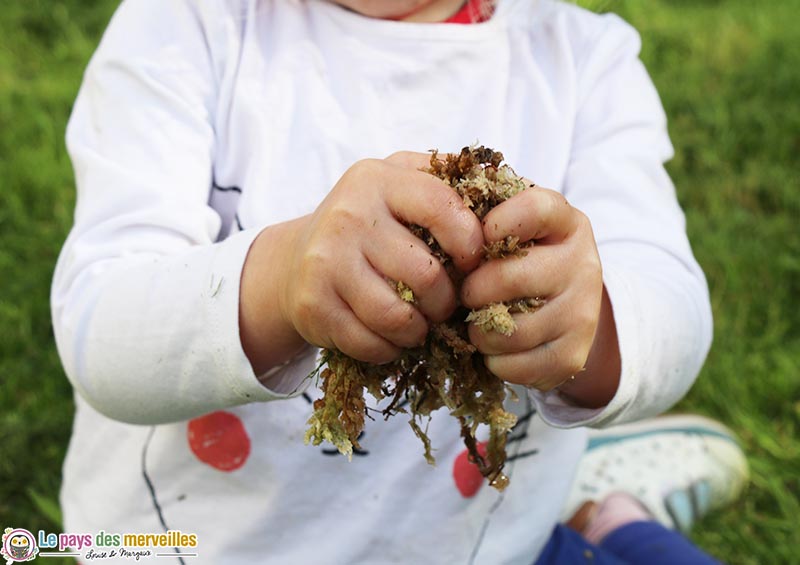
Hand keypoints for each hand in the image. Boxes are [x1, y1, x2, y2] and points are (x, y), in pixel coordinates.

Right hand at [241, 152, 483, 370]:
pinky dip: (389, 349)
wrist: (294, 260)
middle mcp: (348, 215)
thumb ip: (445, 179)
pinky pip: (370, 342)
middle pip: (425, 275)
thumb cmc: (368, 224)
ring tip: (420, 324)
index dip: (470, 242)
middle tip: (443, 305)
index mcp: (377, 179)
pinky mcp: (312, 304)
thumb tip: (510, 185)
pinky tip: (389, 337)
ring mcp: (325, 261)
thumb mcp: (398, 184)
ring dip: (419, 330)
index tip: (472, 263)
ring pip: (398, 316)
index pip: (442, 208)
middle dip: (446, 301)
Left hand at [461, 185, 619, 403]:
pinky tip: (496, 346)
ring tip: (479, 321)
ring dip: (480, 331)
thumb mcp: (511, 227)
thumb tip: (436, 216)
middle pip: (510, 277)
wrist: (564, 309)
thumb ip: (482, 215)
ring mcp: (582, 312)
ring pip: (510, 330)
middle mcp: (583, 264)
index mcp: (566, 223)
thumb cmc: (521, 259)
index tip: (481, 237)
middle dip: (473, 290)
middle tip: (467, 294)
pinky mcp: (572, 356)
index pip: (535, 209)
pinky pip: (515, 366)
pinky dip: (494, 361)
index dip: (498, 223)